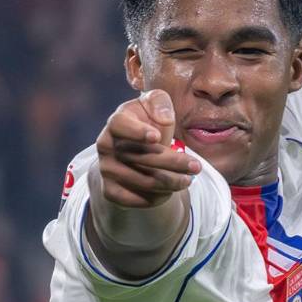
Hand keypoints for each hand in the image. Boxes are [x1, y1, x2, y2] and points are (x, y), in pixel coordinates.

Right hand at [95, 90, 200, 208]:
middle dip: (173, 163)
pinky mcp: (110, 191)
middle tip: (196, 167)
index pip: (120, 125)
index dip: (137, 132)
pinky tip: (170, 189)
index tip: (157, 137)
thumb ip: (160, 103)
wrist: (132, 149)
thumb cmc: (149, 122)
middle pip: (142, 157)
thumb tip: (164, 118)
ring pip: (144, 181)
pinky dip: (159, 197)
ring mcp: (106, 169)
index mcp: (116, 122)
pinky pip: (139, 199)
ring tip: (188, 180)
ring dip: (171, 182)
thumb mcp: (155, 105)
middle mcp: (106, 146)